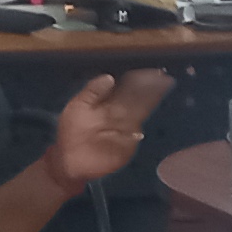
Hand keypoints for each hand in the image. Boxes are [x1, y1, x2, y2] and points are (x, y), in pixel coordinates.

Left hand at [44, 69, 175, 187]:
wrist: (67, 159)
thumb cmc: (70, 132)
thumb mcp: (77, 107)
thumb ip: (92, 92)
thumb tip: (109, 77)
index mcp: (111, 104)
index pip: (130, 89)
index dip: (141, 80)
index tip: (154, 73)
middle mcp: (121, 116)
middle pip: (140, 101)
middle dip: (151, 90)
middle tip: (163, 79)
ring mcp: (125, 132)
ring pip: (139, 117)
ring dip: (147, 107)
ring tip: (154, 98)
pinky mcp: (125, 148)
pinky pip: (133, 139)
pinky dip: (134, 132)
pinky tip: (136, 126)